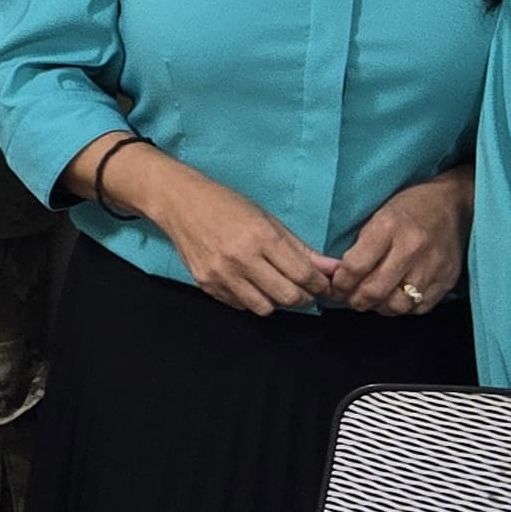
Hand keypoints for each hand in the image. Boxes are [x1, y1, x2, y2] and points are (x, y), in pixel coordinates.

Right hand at [120, 150, 337, 315]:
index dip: (320, 285)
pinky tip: (251, 284)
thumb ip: (300, 248)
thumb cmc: (227, 205)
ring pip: (264, 308)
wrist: (180, 203)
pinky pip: (240, 305)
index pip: (302, 274)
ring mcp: (221, 275)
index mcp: (261, 238)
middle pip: (287, 297)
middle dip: (304, 298)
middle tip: (306, 292)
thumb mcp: (268, 220)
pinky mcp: (206, 285)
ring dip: (276, 302)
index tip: (325, 286)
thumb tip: (330, 269)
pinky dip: (252, 299)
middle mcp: (241, 259)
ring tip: (276, 288)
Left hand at [333, 172, 470, 314]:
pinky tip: (395, 297)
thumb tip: (340, 276)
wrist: (453, 205)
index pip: (355, 267)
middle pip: (375, 291)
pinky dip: (403, 308)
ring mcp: (432, 267)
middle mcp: (411, 249)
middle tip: (350, 299)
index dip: (340, 283)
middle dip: (355, 300)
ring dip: (379, 307)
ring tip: (373, 300)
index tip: (336, 286)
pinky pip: (419, 308)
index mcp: (388, 227)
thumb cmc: (409, 208)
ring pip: (397, 305)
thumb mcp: (378, 215)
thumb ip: (360, 246)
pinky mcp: (447, 280)